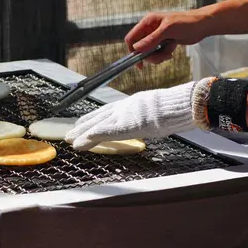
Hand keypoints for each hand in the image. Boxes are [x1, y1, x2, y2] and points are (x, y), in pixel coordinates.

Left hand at [65, 81, 196, 150]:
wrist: (177, 106)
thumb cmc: (173, 109)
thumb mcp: (158, 110)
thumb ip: (148, 115)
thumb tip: (150, 121)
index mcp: (131, 104)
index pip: (108, 111)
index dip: (94, 117)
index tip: (83, 121)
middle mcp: (123, 108)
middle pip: (98, 117)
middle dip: (84, 126)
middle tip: (71, 132)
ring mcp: (123, 116)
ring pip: (97, 125)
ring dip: (82, 133)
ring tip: (70, 139)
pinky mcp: (123, 126)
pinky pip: (103, 133)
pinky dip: (90, 138)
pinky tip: (79, 143)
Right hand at [125, 11, 209, 66]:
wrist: (203, 25)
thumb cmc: (187, 22)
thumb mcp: (168, 30)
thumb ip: (151, 39)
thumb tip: (136, 48)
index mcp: (147, 22)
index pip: (131, 38)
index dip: (132, 50)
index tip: (139, 62)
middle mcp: (149, 29)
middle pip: (140, 48)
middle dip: (149, 55)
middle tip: (160, 57)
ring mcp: (156, 36)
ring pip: (148, 53)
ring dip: (158, 56)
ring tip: (168, 53)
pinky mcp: (162, 42)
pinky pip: (157, 53)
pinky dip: (163, 55)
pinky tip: (172, 49)